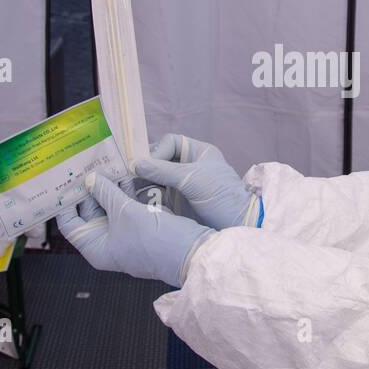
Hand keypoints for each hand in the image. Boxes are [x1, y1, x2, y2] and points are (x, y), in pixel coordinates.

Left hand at [56, 173, 213, 287]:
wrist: (191, 252)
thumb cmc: (154, 240)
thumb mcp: (125, 212)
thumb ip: (106, 192)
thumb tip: (91, 179)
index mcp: (95, 247)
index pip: (70, 223)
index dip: (66, 202)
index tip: (65, 181)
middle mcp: (107, 242)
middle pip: (90, 212)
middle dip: (90, 189)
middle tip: (87, 164)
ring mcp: (124, 235)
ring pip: (110, 207)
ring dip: (109, 187)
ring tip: (106, 163)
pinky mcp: (141, 227)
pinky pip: (126, 207)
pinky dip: (125, 192)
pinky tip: (126, 174)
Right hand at [133, 134, 260, 230]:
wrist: (236, 225)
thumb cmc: (221, 196)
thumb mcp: (192, 179)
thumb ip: (163, 170)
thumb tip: (136, 163)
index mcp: (198, 153)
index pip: (171, 143)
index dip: (158, 151)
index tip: (149, 166)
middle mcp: (189, 165)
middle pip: (160, 159)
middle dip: (146, 167)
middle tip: (131, 177)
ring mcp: (183, 184)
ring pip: (156, 178)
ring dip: (144, 182)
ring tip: (132, 190)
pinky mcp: (178, 202)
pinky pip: (158, 194)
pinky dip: (148, 196)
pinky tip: (140, 200)